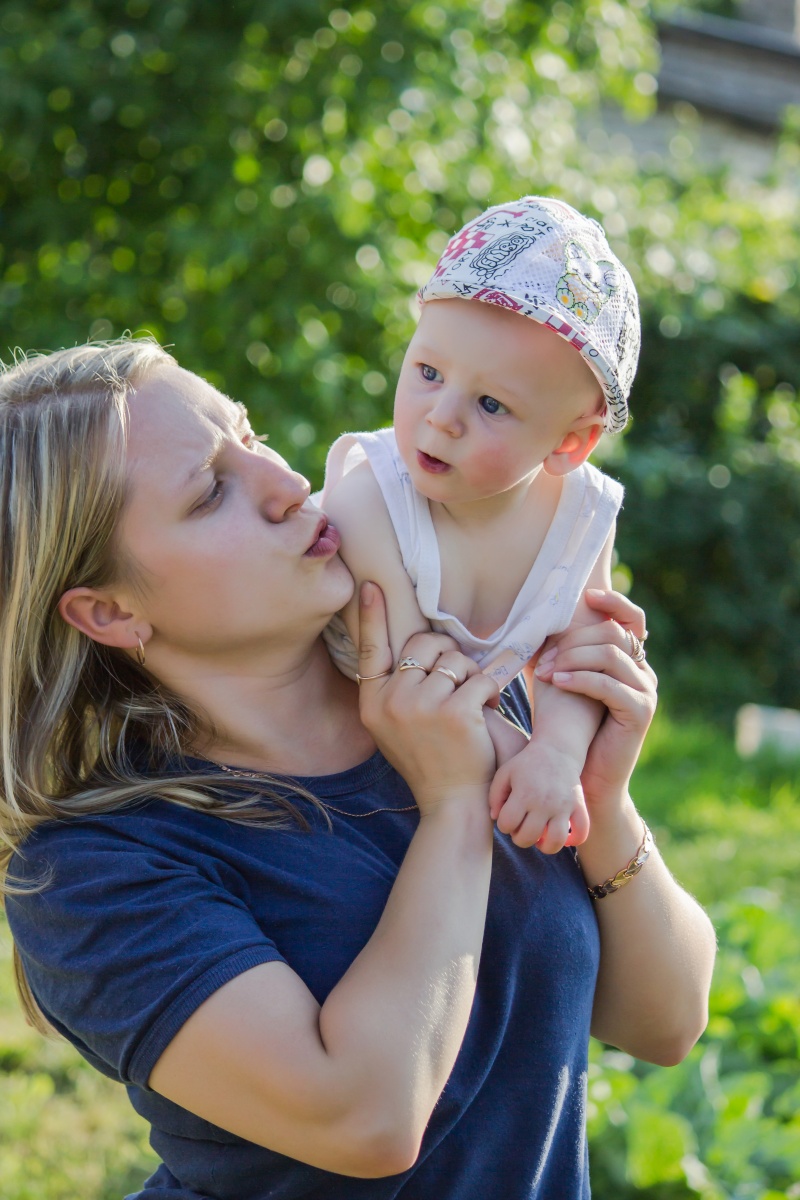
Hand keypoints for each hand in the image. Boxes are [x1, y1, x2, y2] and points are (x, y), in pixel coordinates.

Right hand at [356, 583, 499, 814]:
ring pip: (455, 660)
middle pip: (424, 645)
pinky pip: (480, 678)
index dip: (374, 615)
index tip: (373, 584)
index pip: (372, 649)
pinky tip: (489, 710)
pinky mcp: (455, 713)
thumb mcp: (397, 725)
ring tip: (474, 704)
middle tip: (461, 683)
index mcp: (372, 703)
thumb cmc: (433, 759)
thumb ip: (397, 688)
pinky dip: (492, 690)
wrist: (454, 803)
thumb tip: (412, 644)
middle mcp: (391, 702)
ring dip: (472, 676)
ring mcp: (421, 707)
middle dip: (449, 656)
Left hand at [489, 740, 589, 852]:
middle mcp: (544, 803)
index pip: (507, 824)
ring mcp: (564, 806)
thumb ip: (494, 796)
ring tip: (541, 838)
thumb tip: (495, 818)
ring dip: (545, 846)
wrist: (557, 750)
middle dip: (520, 838)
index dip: (504, 825)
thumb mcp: (505, 773)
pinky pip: (581, 833)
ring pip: (555, 842)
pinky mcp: (579, 807)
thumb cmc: (527, 763)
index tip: (508, 817)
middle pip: (527, 838)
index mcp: (524, 794)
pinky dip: (574, 840)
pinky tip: (564, 836)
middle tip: (521, 828)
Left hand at [533, 589, 655, 813]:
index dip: (614, 602)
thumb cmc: (567, 730)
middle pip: (612, 634)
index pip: (632, 619)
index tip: (587, 596)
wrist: (581, 779)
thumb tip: (533, 620)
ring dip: (573, 659)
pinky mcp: (640, 713)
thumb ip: (559, 653)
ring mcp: (646, 693)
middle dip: (573, 642)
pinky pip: (610, 684)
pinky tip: (557, 682)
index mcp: (629, 662)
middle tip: (544, 660)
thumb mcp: (562, 682)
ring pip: (610, 655)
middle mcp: (643, 673)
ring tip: (546, 673)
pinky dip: (581, 679)